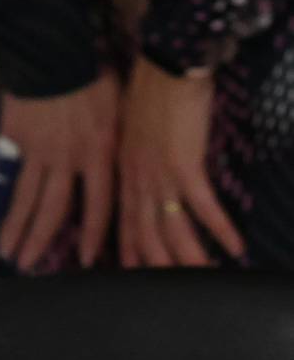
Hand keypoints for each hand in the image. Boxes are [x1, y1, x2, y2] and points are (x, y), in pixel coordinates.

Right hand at [0, 72, 118, 269]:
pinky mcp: (13, 134)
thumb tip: (120, 154)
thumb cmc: (90, 72)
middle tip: (28, 264)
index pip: (98, 206)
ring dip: (15, 226)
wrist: (51, 49)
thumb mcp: (116, 108)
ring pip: (25, 196)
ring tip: (6, 249)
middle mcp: (68, 158)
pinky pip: (6, 171)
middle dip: (40, 239)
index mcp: (99, 152)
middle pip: (53, 210)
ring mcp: (37, 148)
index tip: (89, 259)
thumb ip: (115, 138)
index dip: (94, 235)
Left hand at [118, 56, 244, 268]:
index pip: (125, 222)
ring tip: (209, 280)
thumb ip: (141, 159)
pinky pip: (203, 208)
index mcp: (125, 170)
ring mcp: (159, 173)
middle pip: (145, 235)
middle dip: (159, 268)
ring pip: (173, 231)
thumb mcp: (136, 132)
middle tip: (175, 293)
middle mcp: (137, 177)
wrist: (164, 66)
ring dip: (192, 260)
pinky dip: (219, 229)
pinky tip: (234, 247)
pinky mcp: (184, 165)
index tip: (137, 277)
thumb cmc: (153, 93)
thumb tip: (156, 175)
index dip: (130, 252)